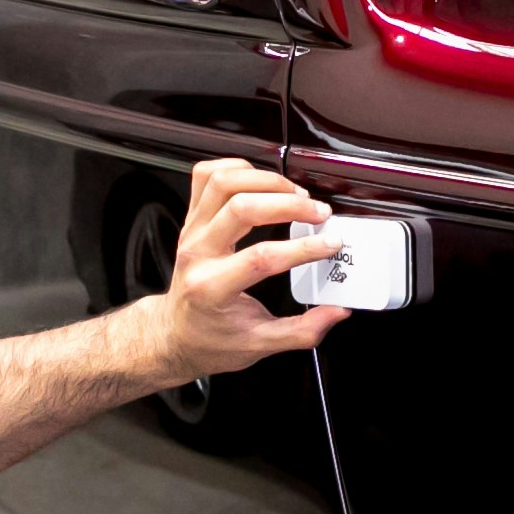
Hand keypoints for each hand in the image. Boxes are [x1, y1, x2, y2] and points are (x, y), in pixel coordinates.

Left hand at [142, 158, 344, 385]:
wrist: (176, 334)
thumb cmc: (212, 340)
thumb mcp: (259, 345)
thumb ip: (302, 330)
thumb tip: (337, 313)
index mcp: (212, 289)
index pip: (260, 258)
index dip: (301, 249)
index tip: (330, 244)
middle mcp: (197, 254)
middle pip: (240, 208)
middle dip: (287, 204)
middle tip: (318, 212)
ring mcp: (191, 232)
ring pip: (222, 183)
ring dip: (264, 180)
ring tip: (294, 193)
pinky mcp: (192, 219)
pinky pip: (206, 176)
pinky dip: (236, 168)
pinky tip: (260, 179)